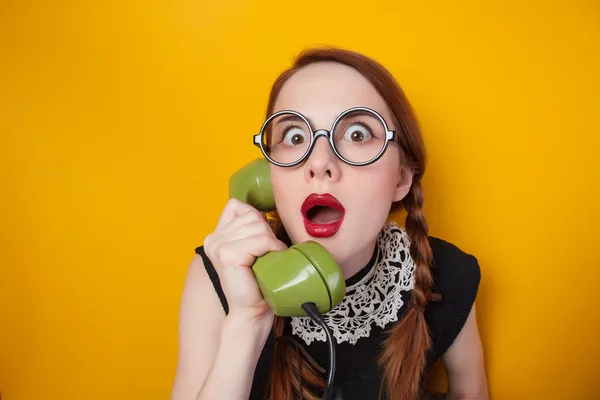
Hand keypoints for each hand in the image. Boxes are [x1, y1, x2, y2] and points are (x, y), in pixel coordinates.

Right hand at [203, 198, 287, 322]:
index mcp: (216, 235)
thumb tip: (263, 210)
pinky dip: (271, 249)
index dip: (255, 220)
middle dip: (266, 233)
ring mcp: (218, 246)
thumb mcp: (250, 247)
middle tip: (264, 255)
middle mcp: (212, 239)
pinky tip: (268, 263)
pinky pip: (261, 240)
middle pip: (252, 215)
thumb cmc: (256, 280)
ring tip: (266, 260)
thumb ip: (248, 227)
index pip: (237, 206)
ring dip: (270, 243)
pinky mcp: (227, 255)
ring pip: (259, 227)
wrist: (251, 310)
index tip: (258, 243)